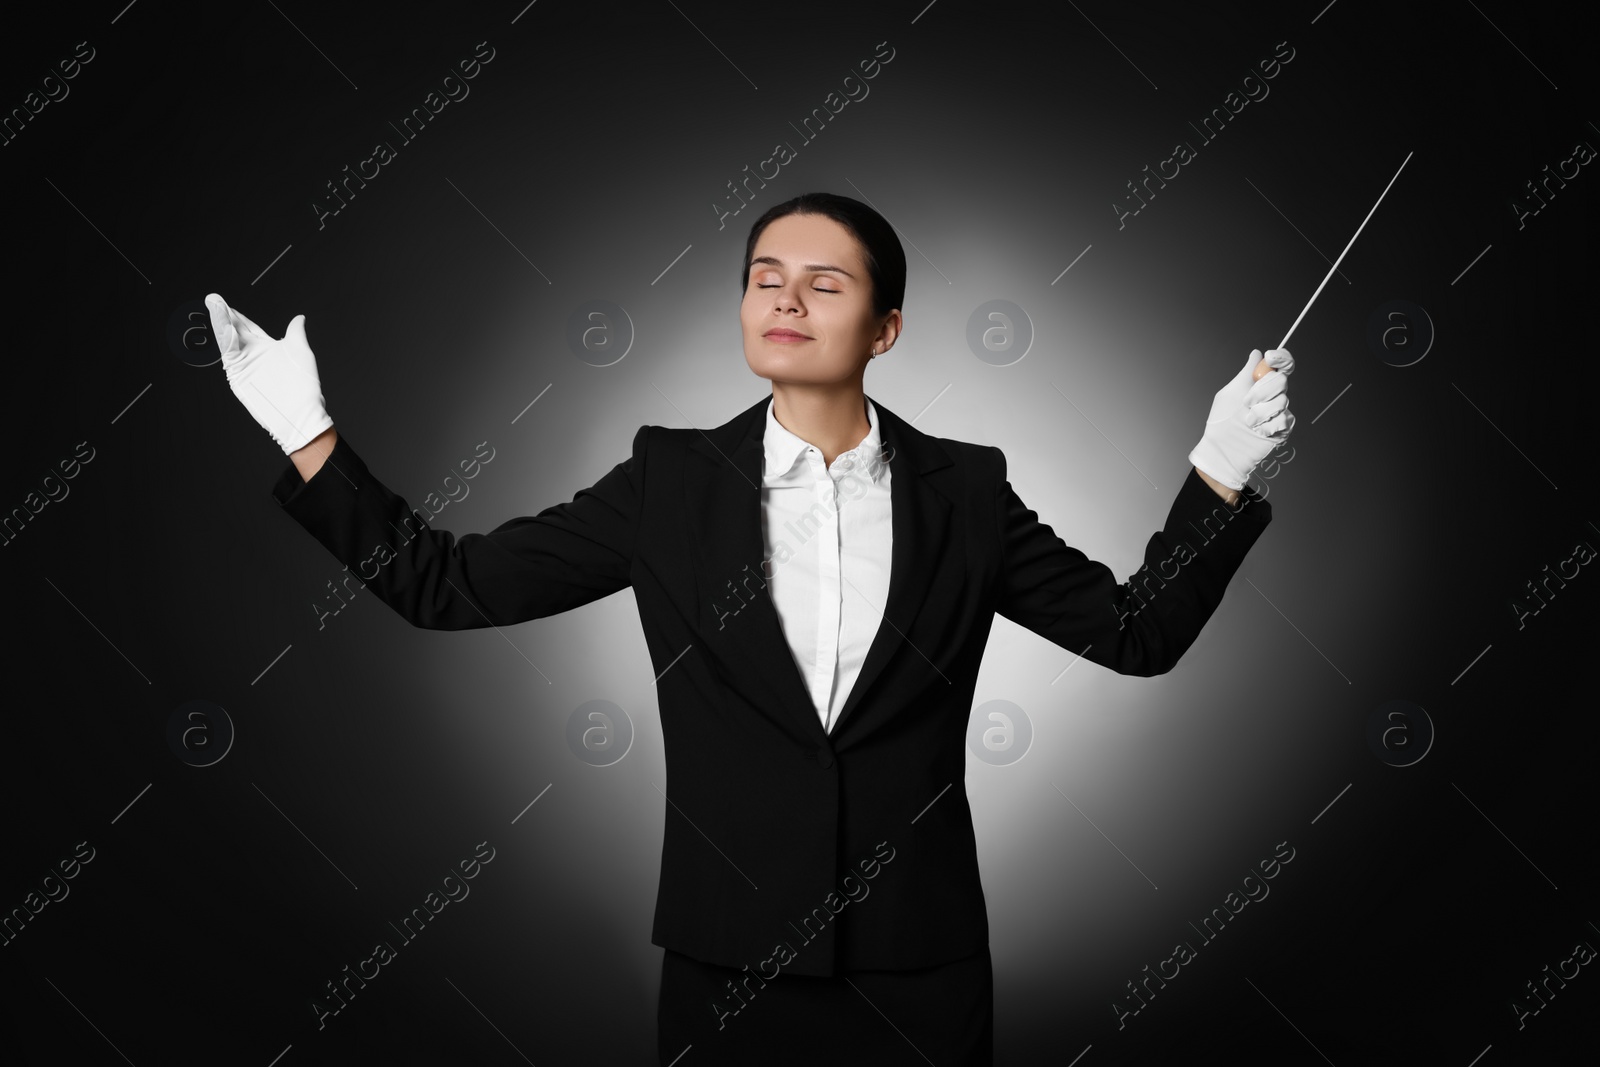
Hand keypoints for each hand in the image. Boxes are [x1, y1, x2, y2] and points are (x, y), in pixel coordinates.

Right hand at [206, 293, 333, 454]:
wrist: (300, 413)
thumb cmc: (305, 387)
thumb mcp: (301, 353)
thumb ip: (295, 333)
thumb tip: (299, 318)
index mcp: (267, 347)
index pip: (247, 326)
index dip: (236, 314)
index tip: (222, 300)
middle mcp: (253, 355)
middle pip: (234, 330)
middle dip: (223, 314)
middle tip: (212, 299)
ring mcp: (245, 365)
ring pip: (229, 340)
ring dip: (220, 322)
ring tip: (213, 304)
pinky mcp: (239, 375)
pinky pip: (230, 354)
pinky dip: (225, 339)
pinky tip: (223, 325)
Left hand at [1187, 347, 1293, 490]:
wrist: (1222, 449)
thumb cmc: (1222, 422)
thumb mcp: (1230, 392)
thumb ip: (1246, 373)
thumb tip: (1256, 354)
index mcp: (1260, 384)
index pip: (1281, 365)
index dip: (1281, 358)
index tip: (1270, 358)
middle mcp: (1271, 396)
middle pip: (1282, 380)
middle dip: (1263, 390)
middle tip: (1247, 401)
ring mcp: (1277, 412)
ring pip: (1283, 401)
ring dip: (1262, 411)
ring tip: (1248, 421)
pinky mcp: (1282, 428)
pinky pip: (1285, 419)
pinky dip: (1269, 425)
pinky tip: (1257, 430)